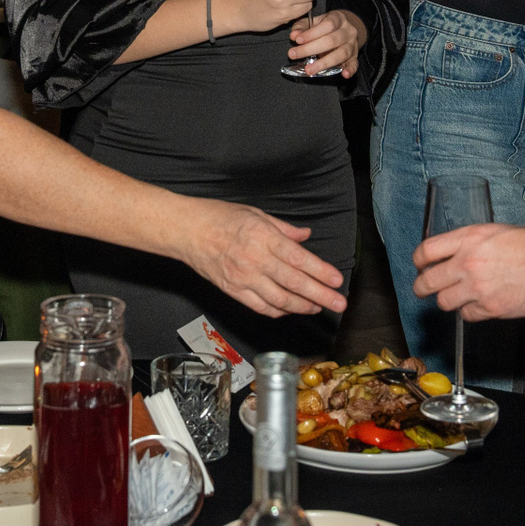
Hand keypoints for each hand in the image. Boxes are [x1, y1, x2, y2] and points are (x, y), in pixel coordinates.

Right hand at [182, 200, 347, 317]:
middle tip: (338, 303)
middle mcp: (255, 260)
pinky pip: (261, 307)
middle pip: (295, 283)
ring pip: (280, 300)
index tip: (337, 280)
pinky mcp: (233, 291)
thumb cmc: (218, 217)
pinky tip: (291, 309)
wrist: (186, 231)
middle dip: (321, 295)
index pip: (299, 259)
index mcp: (263, 237)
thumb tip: (304, 236)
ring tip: (319, 307)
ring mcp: (243, 278)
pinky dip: (279, 311)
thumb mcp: (255, 214)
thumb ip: (283, 229)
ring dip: (303, 306)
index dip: (321, 272)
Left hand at [287, 9, 366, 77]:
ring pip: (341, 54)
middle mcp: (348, 31)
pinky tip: (344, 74)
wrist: (345, 29)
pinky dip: (351, 69)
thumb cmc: (326, 26)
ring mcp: (352, 44)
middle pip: (331, 40)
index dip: (312, 33)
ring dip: (324, 63)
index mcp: (338, 18)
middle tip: (293, 55)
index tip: (297, 40)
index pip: (327, 25)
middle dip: (310, 49)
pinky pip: (354, 63)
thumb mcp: (315, 21)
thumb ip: (302, 27)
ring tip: (309, 70)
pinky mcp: (354, 56)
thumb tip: (294, 35)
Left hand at [412, 223, 524, 320]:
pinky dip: (469, 311)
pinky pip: (467, 315)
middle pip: (427, 281)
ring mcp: (477, 288)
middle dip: (421, 287)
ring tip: (454, 297)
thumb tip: (460, 254)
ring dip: (447, 300)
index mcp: (469, 239)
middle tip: (422, 289)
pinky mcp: (490, 309)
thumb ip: (474, 243)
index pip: (427, 250)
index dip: (419, 261)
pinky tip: (477, 305)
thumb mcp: (498, 231)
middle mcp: (468, 263)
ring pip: (443, 302)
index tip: (420, 265)